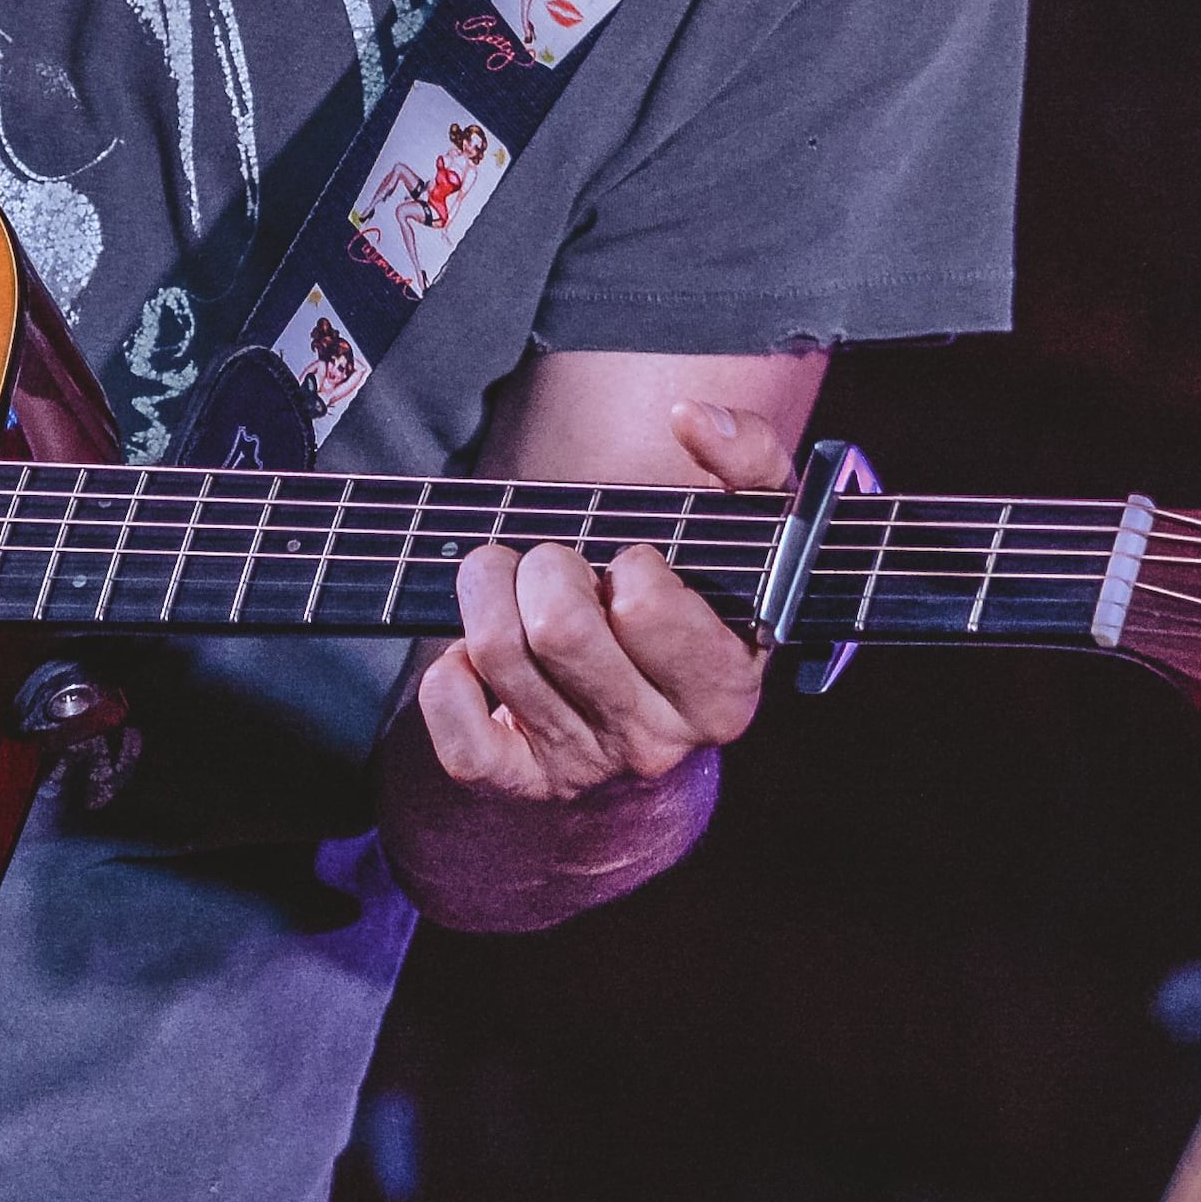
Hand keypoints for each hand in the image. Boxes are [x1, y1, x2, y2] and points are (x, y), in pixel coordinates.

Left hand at [406, 396, 790, 806]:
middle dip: (543, 565)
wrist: (654, 730)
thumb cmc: (697, 610)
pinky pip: (455, 728)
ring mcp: (584, 766)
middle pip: (558, 626)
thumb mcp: (753, 536)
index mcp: (723, 688)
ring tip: (508, 583)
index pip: (646, 604)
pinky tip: (476, 657)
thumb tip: (690, 418)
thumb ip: (749, 460)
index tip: (633, 565)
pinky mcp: (518, 783)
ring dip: (485, 591)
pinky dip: (447, 676)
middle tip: (557, 564)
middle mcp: (657, 741)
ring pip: (497, 654)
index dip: (630, 563)